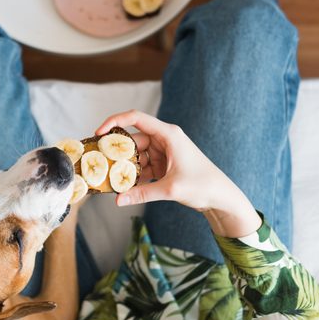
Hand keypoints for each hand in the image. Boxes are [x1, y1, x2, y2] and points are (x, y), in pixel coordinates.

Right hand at [95, 110, 260, 237]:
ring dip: (123, 167)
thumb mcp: (170, 189)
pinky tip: (123, 187)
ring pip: (135, 156)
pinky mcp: (162, 165)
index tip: (98, 133)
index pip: (136, 118)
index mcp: (168, 134)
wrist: (220, 197)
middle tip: (98, 162)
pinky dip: (132, 176)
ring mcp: (163, 152)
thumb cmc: (203, 185)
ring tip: (108, 178)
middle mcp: (164, 140)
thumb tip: (118, 200)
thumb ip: (143, 194)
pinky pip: (141, 167)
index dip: (115, 121)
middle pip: (132, 140)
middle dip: (116, 152)